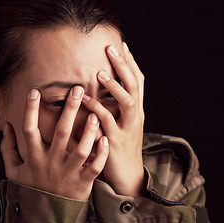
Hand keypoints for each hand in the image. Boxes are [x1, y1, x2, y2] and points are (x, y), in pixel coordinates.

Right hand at [0, 86, 108, 200]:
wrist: (45, 215)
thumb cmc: (30, 187)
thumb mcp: (13, 170)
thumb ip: (8, 148)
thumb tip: (6, 125)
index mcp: (34, 158)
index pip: (30, 130)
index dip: (30, 110)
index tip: (35, 91)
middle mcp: (51, 163)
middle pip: (60, 133)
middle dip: (69, 109)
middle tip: (77, 89)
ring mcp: (68, 173)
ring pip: (81, 150)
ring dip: (88, 131)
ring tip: (95, 112)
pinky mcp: (83, 183)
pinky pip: (94, 167)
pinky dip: (101, 155)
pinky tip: (105, 140)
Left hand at [82, 43, 144, 195]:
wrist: (128, 176)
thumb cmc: (121, 147)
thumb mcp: (123, 125)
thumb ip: (115, 108)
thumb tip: (102, 89)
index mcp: (136, 110)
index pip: (137, 81)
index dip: (131, 63)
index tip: (122, 46)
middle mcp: (135, 116)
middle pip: (134, 86)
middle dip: (123, 66)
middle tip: (111, 49)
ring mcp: (128, 128)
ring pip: (127, 102)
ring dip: (114, 87)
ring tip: (100, 74)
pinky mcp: (116, 141)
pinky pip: (108, 122)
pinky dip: (97, 109)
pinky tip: (85, 100)